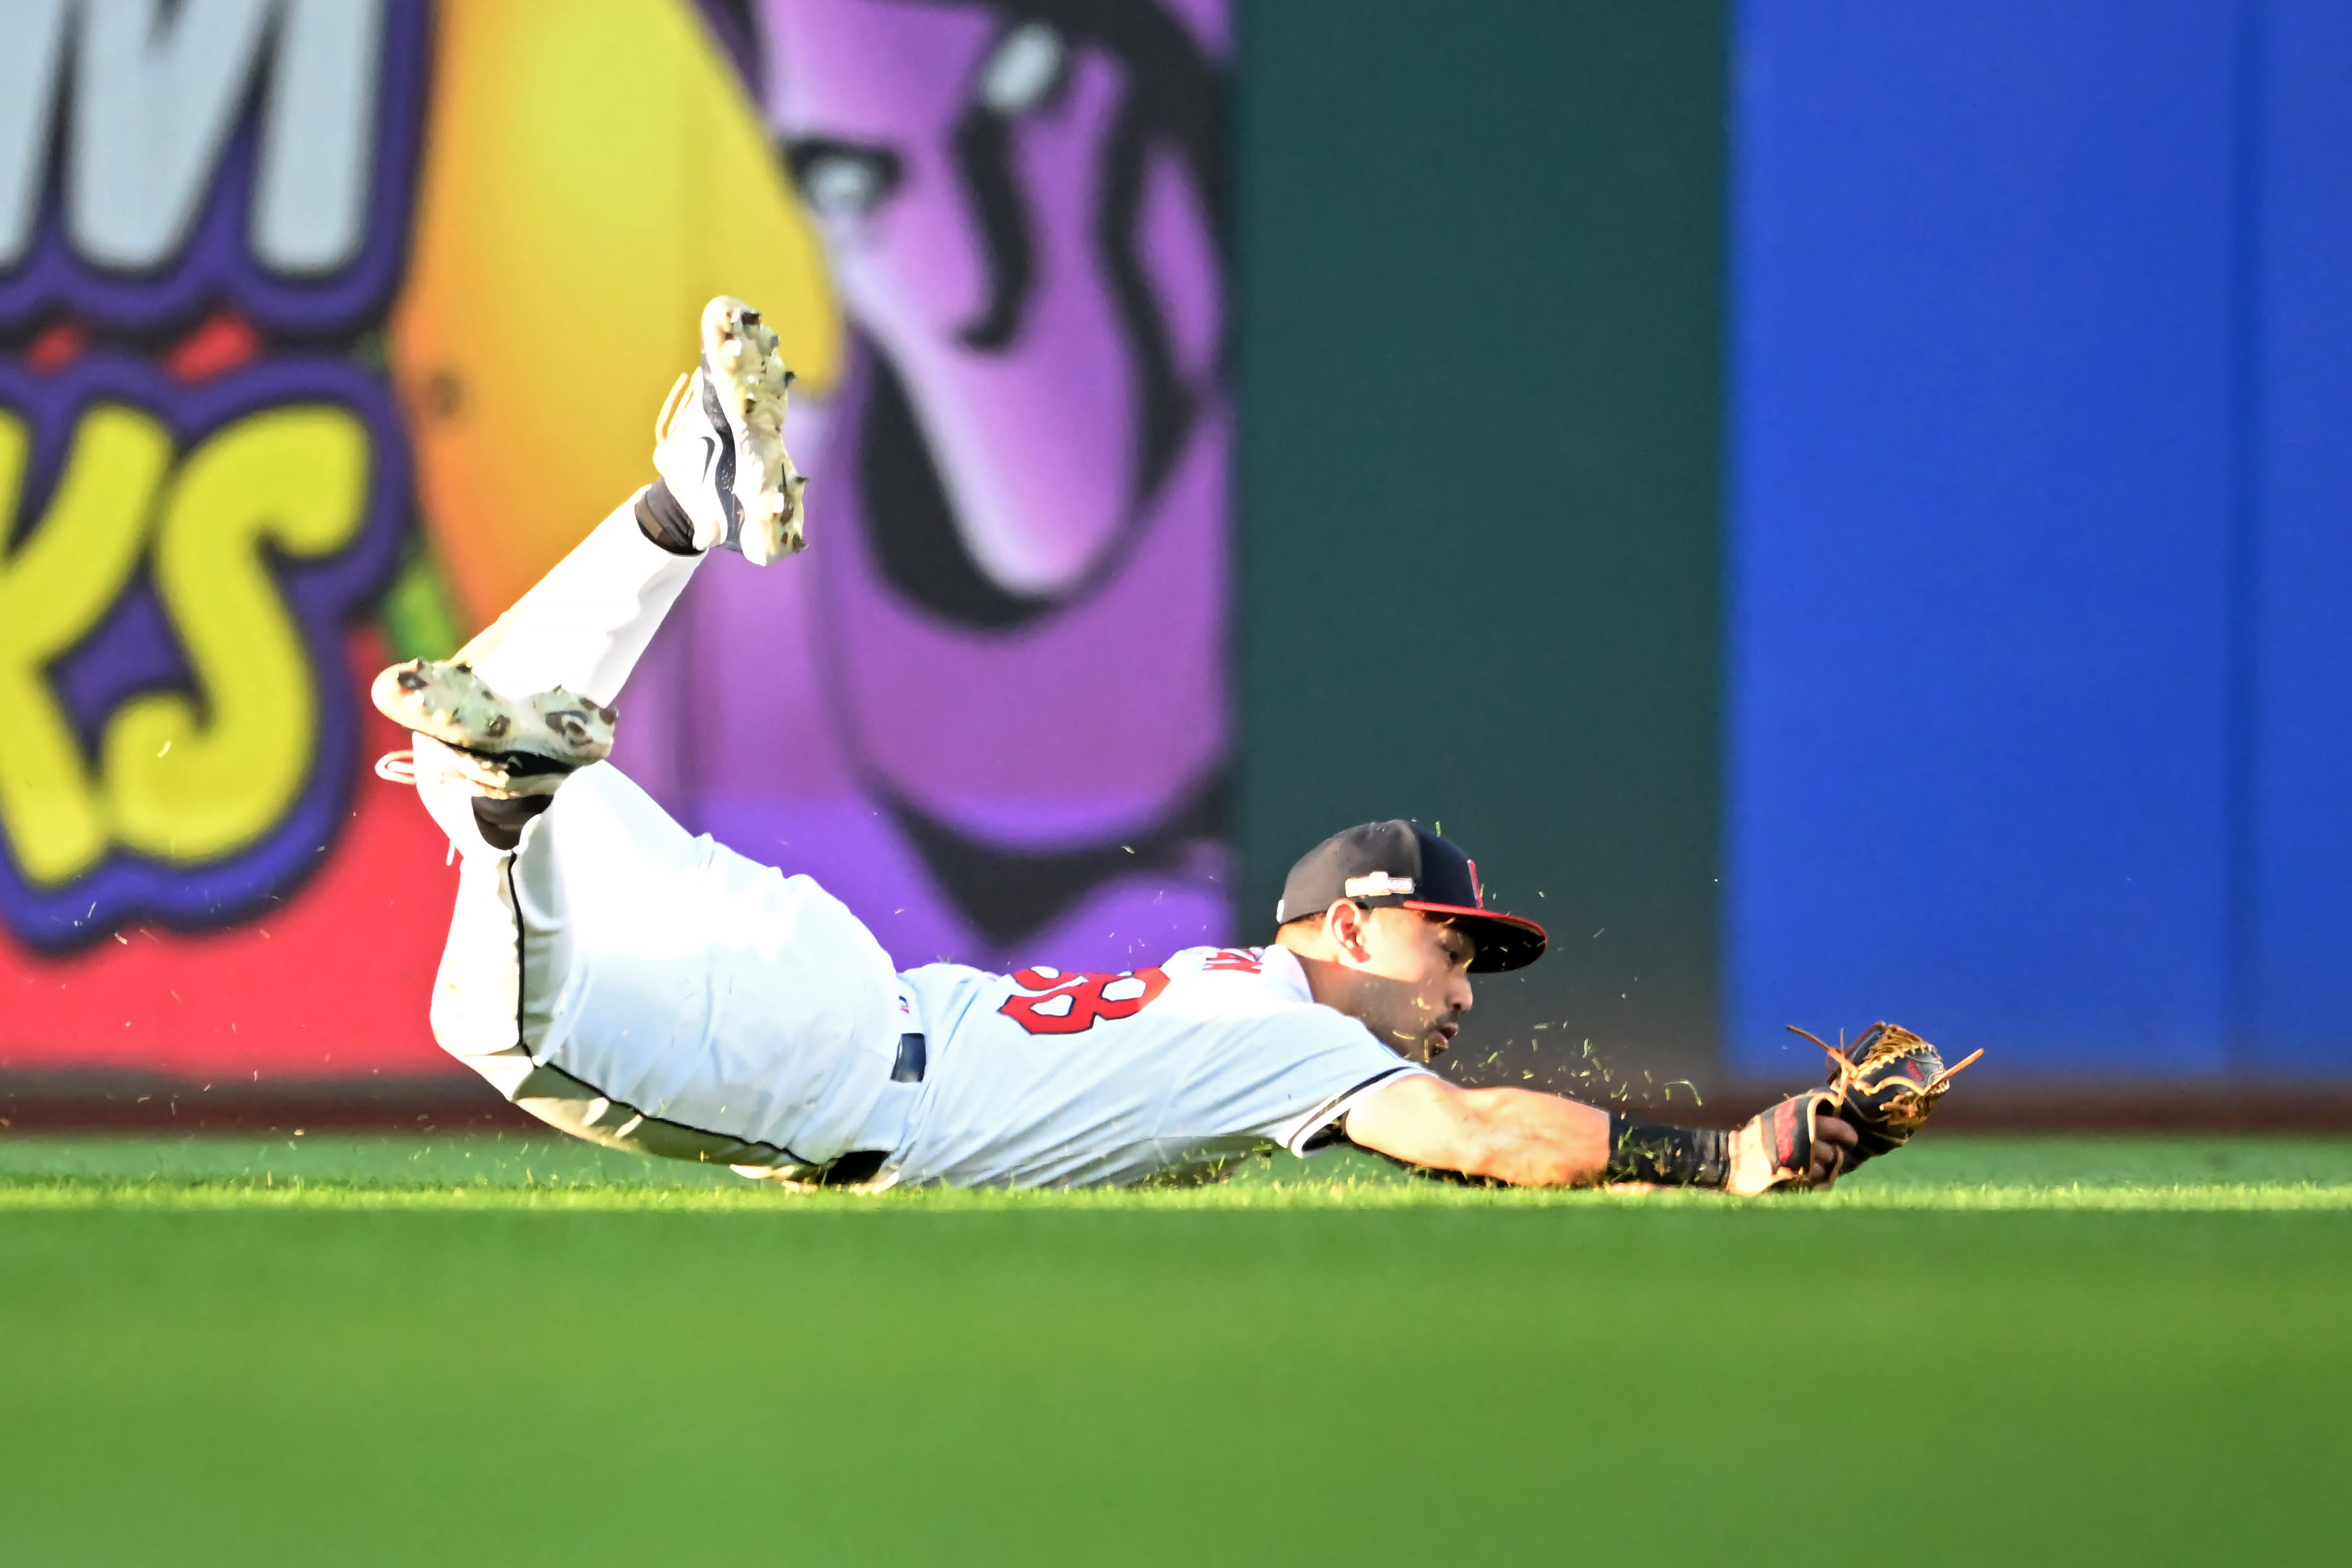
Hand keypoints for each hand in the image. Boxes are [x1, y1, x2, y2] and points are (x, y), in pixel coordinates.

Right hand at [1727, 1096, 1861, 1194]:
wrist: (1730, 1158)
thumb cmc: (1754, 1139)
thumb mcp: (1776, 1118)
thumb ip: (1799, 1117)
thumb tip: (1827, 1116)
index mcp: (1797, 1117)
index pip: (1834, 1125)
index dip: (1846, 1133)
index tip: (1850, 1140)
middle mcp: (1802, 1134)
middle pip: (1832, 1148)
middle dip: (1836, 1154)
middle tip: (1835, 1157)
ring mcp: (1799, 1156)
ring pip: (1826, 1166)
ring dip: (1823, 1169)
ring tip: (1813, 1169)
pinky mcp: (1794, 1175)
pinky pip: (1816, 1180)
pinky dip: (1815, 1180)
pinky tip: (1806, 1178)